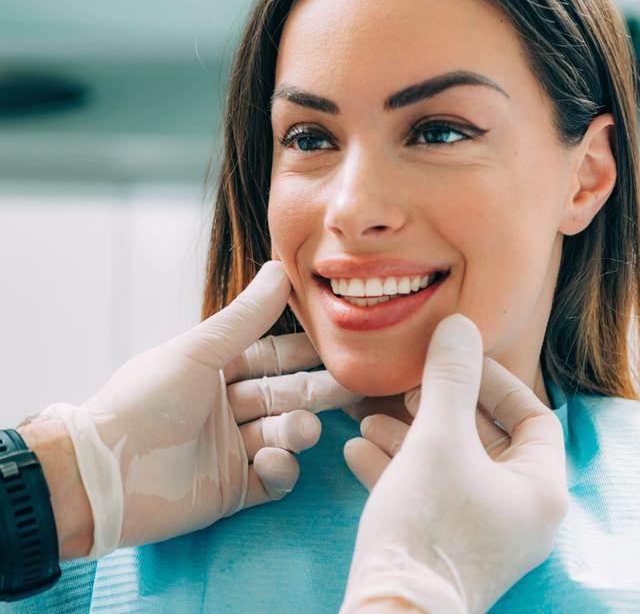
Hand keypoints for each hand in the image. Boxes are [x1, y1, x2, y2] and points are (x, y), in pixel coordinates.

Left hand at [37, 261, 360, 557]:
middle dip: (317, 391)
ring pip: (282, 435)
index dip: (305, 351)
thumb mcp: (198, 352)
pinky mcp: (232, 490)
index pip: (272, 356)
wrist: (103, 473)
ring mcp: (231, 450)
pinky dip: (279, 470)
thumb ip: (245, 317)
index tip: (339, 343)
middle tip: (354, 386)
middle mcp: (227, 407)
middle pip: (284, 395)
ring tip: (302, 429)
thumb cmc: (145, 400)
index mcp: (216, 370)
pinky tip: (271, 461)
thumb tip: (281, 268)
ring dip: (297, 431)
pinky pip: (270, 479)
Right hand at [341, 314, 568, 613]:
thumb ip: (450, 377)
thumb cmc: (427, 523)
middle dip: (439, 407)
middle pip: (483, 438)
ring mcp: (479, 530)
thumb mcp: (438, 437)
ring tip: (369, 416)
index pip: (532, 416)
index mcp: (537, 488)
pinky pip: (426, 491)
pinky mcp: (443, 544)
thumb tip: (459, 325)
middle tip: (407, 388)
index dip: (495, 381)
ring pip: (448, 464)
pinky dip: (396, 467)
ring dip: (408, 435)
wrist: (390, 612)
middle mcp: (516, 511)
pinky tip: (356, 449)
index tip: (454, 363)